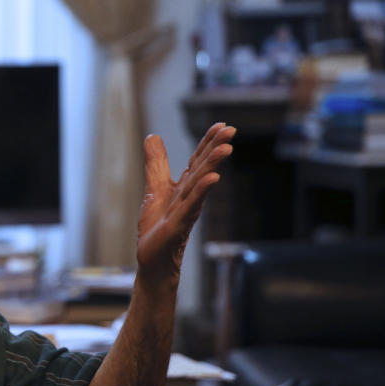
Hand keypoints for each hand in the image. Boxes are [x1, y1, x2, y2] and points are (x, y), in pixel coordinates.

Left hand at [136, 122, 235, 282]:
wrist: (153, 260)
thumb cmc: (158, 228)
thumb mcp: (155, 188)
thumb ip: (156, 164)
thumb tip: (153, 136)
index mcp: (185, 187)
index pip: (198, 161)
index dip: (208, 143)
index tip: (222, 125)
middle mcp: (189, 197)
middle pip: (203, 169)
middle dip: (216, 149)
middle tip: (231, 130)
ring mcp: (185, 211)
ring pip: (200, 185)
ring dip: (213, 166)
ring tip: (226, 148)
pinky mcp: (178, 226)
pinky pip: (191, 206)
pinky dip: (201, 192)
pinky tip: (213, 179)